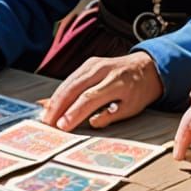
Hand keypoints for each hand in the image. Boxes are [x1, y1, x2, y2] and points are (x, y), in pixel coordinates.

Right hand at [40, 54, 163, 130]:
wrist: (145, 67)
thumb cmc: (138, 91)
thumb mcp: (132, 108)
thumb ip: (112, 115)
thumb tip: (91, 122)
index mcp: (117, 82)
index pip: (90, 97)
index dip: (74, 112)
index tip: (62, 127)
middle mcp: (103, 69)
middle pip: (74, 87)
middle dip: (58, 107)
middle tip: (47, 125)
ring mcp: (93, 63)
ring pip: (69, 82)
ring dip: (55, 100)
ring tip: (45, 118)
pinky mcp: (88, 63)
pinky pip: (70, 79)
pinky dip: (59, 92)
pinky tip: (51, 105)